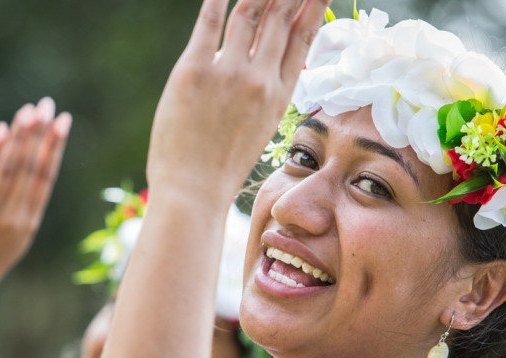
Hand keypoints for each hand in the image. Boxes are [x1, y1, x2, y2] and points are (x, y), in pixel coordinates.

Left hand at [0, 98, 71, 303]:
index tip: (63, 121)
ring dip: (21, 137)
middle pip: (31, 168)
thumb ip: (18, 209)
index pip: (46, 177)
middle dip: (41, 134)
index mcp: (29, 223)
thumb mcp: (10, 238)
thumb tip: (23, 174)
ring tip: (29, 110)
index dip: (55, 146)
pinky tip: (1, 130)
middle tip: (48, 104)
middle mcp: (15, 218)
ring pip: (11, 169)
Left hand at [146, 0, 328, 203]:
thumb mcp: (258, 130)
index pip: (303, 36)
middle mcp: (260, 78)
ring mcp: (228, 72)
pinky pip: (209, 21)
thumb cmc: (220, 168)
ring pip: (250, 10)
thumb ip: (263, 93)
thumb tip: (260, 64)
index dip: (312, 4)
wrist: (193, 193)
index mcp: (279, 95)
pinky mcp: (193, 70)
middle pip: (281, 15)